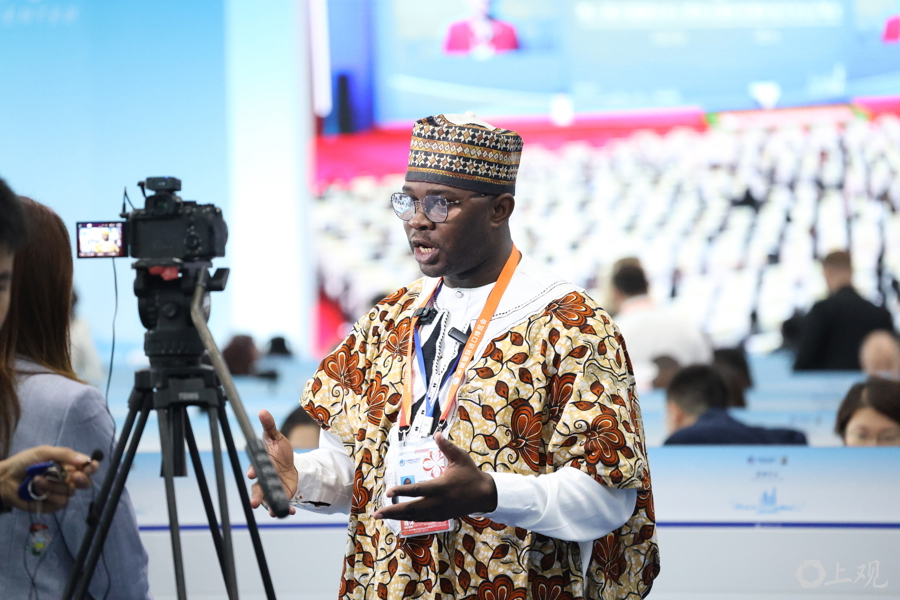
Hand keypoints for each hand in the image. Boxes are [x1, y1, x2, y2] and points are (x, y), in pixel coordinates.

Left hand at [0, 445, 99, 511]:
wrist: (5, 478)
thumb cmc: (24, 462)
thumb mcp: (44, 452)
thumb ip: (65, 454)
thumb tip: (86, 459)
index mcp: (68, 465)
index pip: (87, 467)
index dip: (92, 467)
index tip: (90, 466)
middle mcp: (67, 480)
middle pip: (85, 483)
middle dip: (81, 480)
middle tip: (74, 477)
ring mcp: (59, 493)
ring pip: (70, 492)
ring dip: (54, 486)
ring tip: (37, 480)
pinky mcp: (51, 505)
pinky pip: (60, 502)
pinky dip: (49, 495)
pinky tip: (37, 490)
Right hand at [247, 409, 297, 516]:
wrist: (291, 464)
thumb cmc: (279, 450)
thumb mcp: (276, 437)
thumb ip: (269, 426)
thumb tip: (262, 411)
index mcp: (261, 465)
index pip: (254, 469)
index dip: (252, 471)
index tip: (251, 474)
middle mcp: (263, 480)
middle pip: (257, 489)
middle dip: (255, 497)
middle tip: (254, 503)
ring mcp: (271, 490)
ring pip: (267, 500)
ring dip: (269, 507)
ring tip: (273, 513)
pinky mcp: (281, 496)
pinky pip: (281, 504)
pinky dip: (286, 510)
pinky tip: (291, 513)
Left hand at [373, 432, 496, 521]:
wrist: (484, 494)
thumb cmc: (470, 474)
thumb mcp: (460, 457)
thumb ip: (447, 447)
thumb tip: (436, 434)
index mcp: (441, 487)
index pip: (417, 490)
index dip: (402, 492)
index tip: (388, 492)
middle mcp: (438, 502)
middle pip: (412, 509)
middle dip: (393, 511)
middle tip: (376, 513)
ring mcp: (439, 511)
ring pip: (415, 516)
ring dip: (398, 516)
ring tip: (382, 516)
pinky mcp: (442, 516)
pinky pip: (422, 519)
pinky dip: (409, 518)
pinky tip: (399, 517)